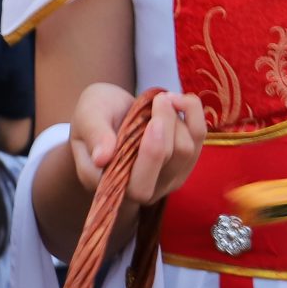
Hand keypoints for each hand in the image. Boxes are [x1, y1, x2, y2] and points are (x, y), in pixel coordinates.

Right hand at [69, 85, 206, 207]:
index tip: (152, 122)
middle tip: (158, 98)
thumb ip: (94, 135)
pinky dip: (193, 113)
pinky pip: (200, 138)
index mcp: (113, 184)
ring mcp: (167, 178)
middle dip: (168, 124)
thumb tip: (102, 158)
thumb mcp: (87, 116)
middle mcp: (142, 189)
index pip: (139, 185)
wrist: (111, 113)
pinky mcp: (185, 162)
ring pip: (187, 149)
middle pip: (170, 161)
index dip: (151, 155)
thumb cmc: (95, 115)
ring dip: (177, 117)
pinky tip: (178, 100)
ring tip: (161, 99)